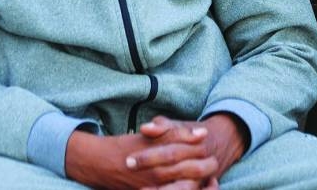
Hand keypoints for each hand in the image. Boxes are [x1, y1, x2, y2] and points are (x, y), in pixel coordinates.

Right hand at [65, 125, 215, 189]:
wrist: (102, 164)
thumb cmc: (129, 146)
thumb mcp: (151, 134)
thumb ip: (177, 132)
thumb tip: (202, 134)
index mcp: (162, 155)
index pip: (192, 154)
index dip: (204, 151)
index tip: (210, 147)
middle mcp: (161, 174)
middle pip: (194, 172)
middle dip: (207, 168)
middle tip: (214, 163)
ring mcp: (157, 187)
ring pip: (186, 187)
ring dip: (200, 183)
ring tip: (209, 179)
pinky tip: (192, 187)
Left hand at [133, 114, 247, 186]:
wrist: (225, 141)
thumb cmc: (194, 133)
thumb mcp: (181, 126)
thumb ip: (163, 126)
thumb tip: (145, 129)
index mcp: (197, 146)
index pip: (171, 153)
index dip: (149, 157)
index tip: (128, 160)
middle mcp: (203, 164)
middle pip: (177, 172)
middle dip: (153, 175)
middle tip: (131, 173)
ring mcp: (204, 179)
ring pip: (185, 189)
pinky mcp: (202, 187)